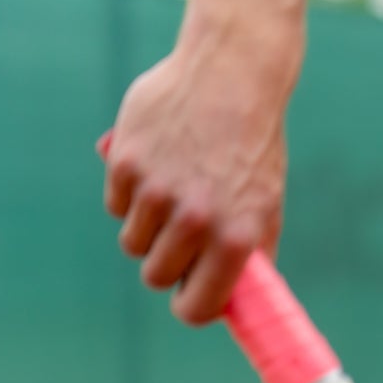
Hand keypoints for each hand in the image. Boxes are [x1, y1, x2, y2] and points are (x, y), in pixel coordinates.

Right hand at [101, 34, 292, 323]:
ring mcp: (156, 192)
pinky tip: (155, 168)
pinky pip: (116, 206)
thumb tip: (235, 303)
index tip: (189, 300)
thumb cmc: (252, 147)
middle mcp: (195, 220)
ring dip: (147, 230)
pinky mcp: (125, 164)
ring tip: (172, 198)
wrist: (231, 75)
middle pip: (156, 277)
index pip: (198, 307)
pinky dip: (130, 196)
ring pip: (132, 244)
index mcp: (236, 238)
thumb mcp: (267, 204)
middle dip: (166, 266)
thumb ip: (251, 254)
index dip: (191, 308)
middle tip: (181, 242)